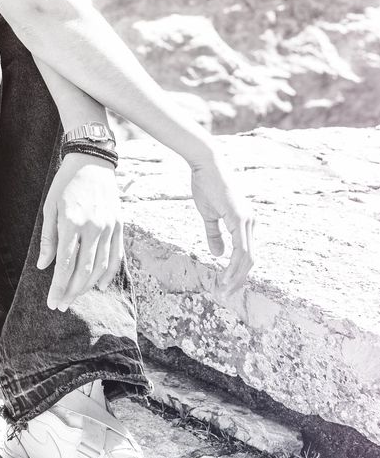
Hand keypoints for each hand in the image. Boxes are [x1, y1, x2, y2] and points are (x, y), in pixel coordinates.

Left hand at [37, 152, 123, 310]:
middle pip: (83, 270)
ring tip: (75, 297)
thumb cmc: (65, 183)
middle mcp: (93, 227)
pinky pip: (116, 256)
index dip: (58, 287)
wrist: (92, 162)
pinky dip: (108, 274)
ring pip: (100, 267)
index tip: (52, 302)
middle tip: (61, 305)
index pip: (64, 264)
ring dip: (87, 287)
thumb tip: (44, 266)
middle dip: (71, 292)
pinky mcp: (119, 226)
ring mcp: (109, 227)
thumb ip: (48, 238)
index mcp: (71, 222)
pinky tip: (98, 286)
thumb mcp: (50, 207)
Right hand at [190, 152, 255, 296]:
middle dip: (239, 279)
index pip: (246, 253)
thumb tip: (217, 254)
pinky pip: (241, 249)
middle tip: (225, 294)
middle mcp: (250, 222)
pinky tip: (225, 276)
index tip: (225, 285)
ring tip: (223, 290)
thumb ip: (214, 234)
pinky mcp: (240, 219)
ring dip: (236, 277)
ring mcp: (247, 220)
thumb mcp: (209, 214)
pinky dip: (234, 266)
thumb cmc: (206, 184)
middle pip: (250, 259)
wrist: (205, 163)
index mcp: (245, 221)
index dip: (237, 271)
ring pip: (247, 258)